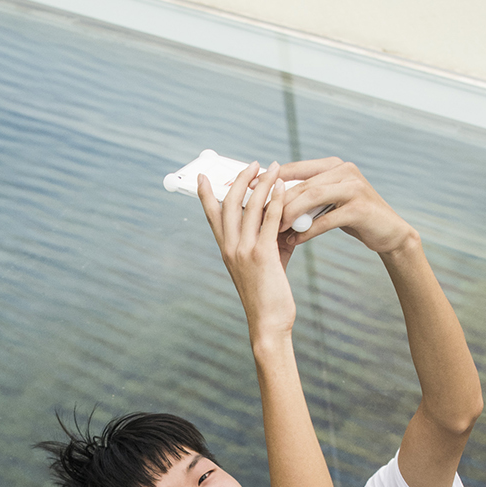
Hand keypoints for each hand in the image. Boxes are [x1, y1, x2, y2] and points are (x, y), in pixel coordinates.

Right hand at [198, 161, 296, 338]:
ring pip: (250, 207)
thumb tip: (281, 218)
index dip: (206, 194)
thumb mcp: (263, 264)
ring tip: (274, 167)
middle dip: (241, 179)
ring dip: (262, 183)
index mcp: (225, 250)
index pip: (212, 215)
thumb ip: (268, 239)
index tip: (203, 176)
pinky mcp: (262, 255)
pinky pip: (269, 220)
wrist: (268, 322)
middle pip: (230, 203)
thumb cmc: (268, 296)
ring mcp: (244, 251)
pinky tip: (283, 187)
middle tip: (253, 164)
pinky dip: (276, 200)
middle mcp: (230, 247)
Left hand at [270, 158, 416, 256]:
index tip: (245, 187)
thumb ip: (306, 196)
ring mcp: (354, 187)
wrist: (388, 232)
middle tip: (257, 217)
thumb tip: (269, 200)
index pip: (294, 169)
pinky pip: (327, 219)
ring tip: (274, 229)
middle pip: (301, 184)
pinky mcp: (360, 208)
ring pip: (312, 198)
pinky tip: (294, 241)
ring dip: (290, 214)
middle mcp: (344, 170)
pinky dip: (308, 231)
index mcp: (332, 165)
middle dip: (277, 201)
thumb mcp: (328, 202)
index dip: (269, 178)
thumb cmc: (352, 217)